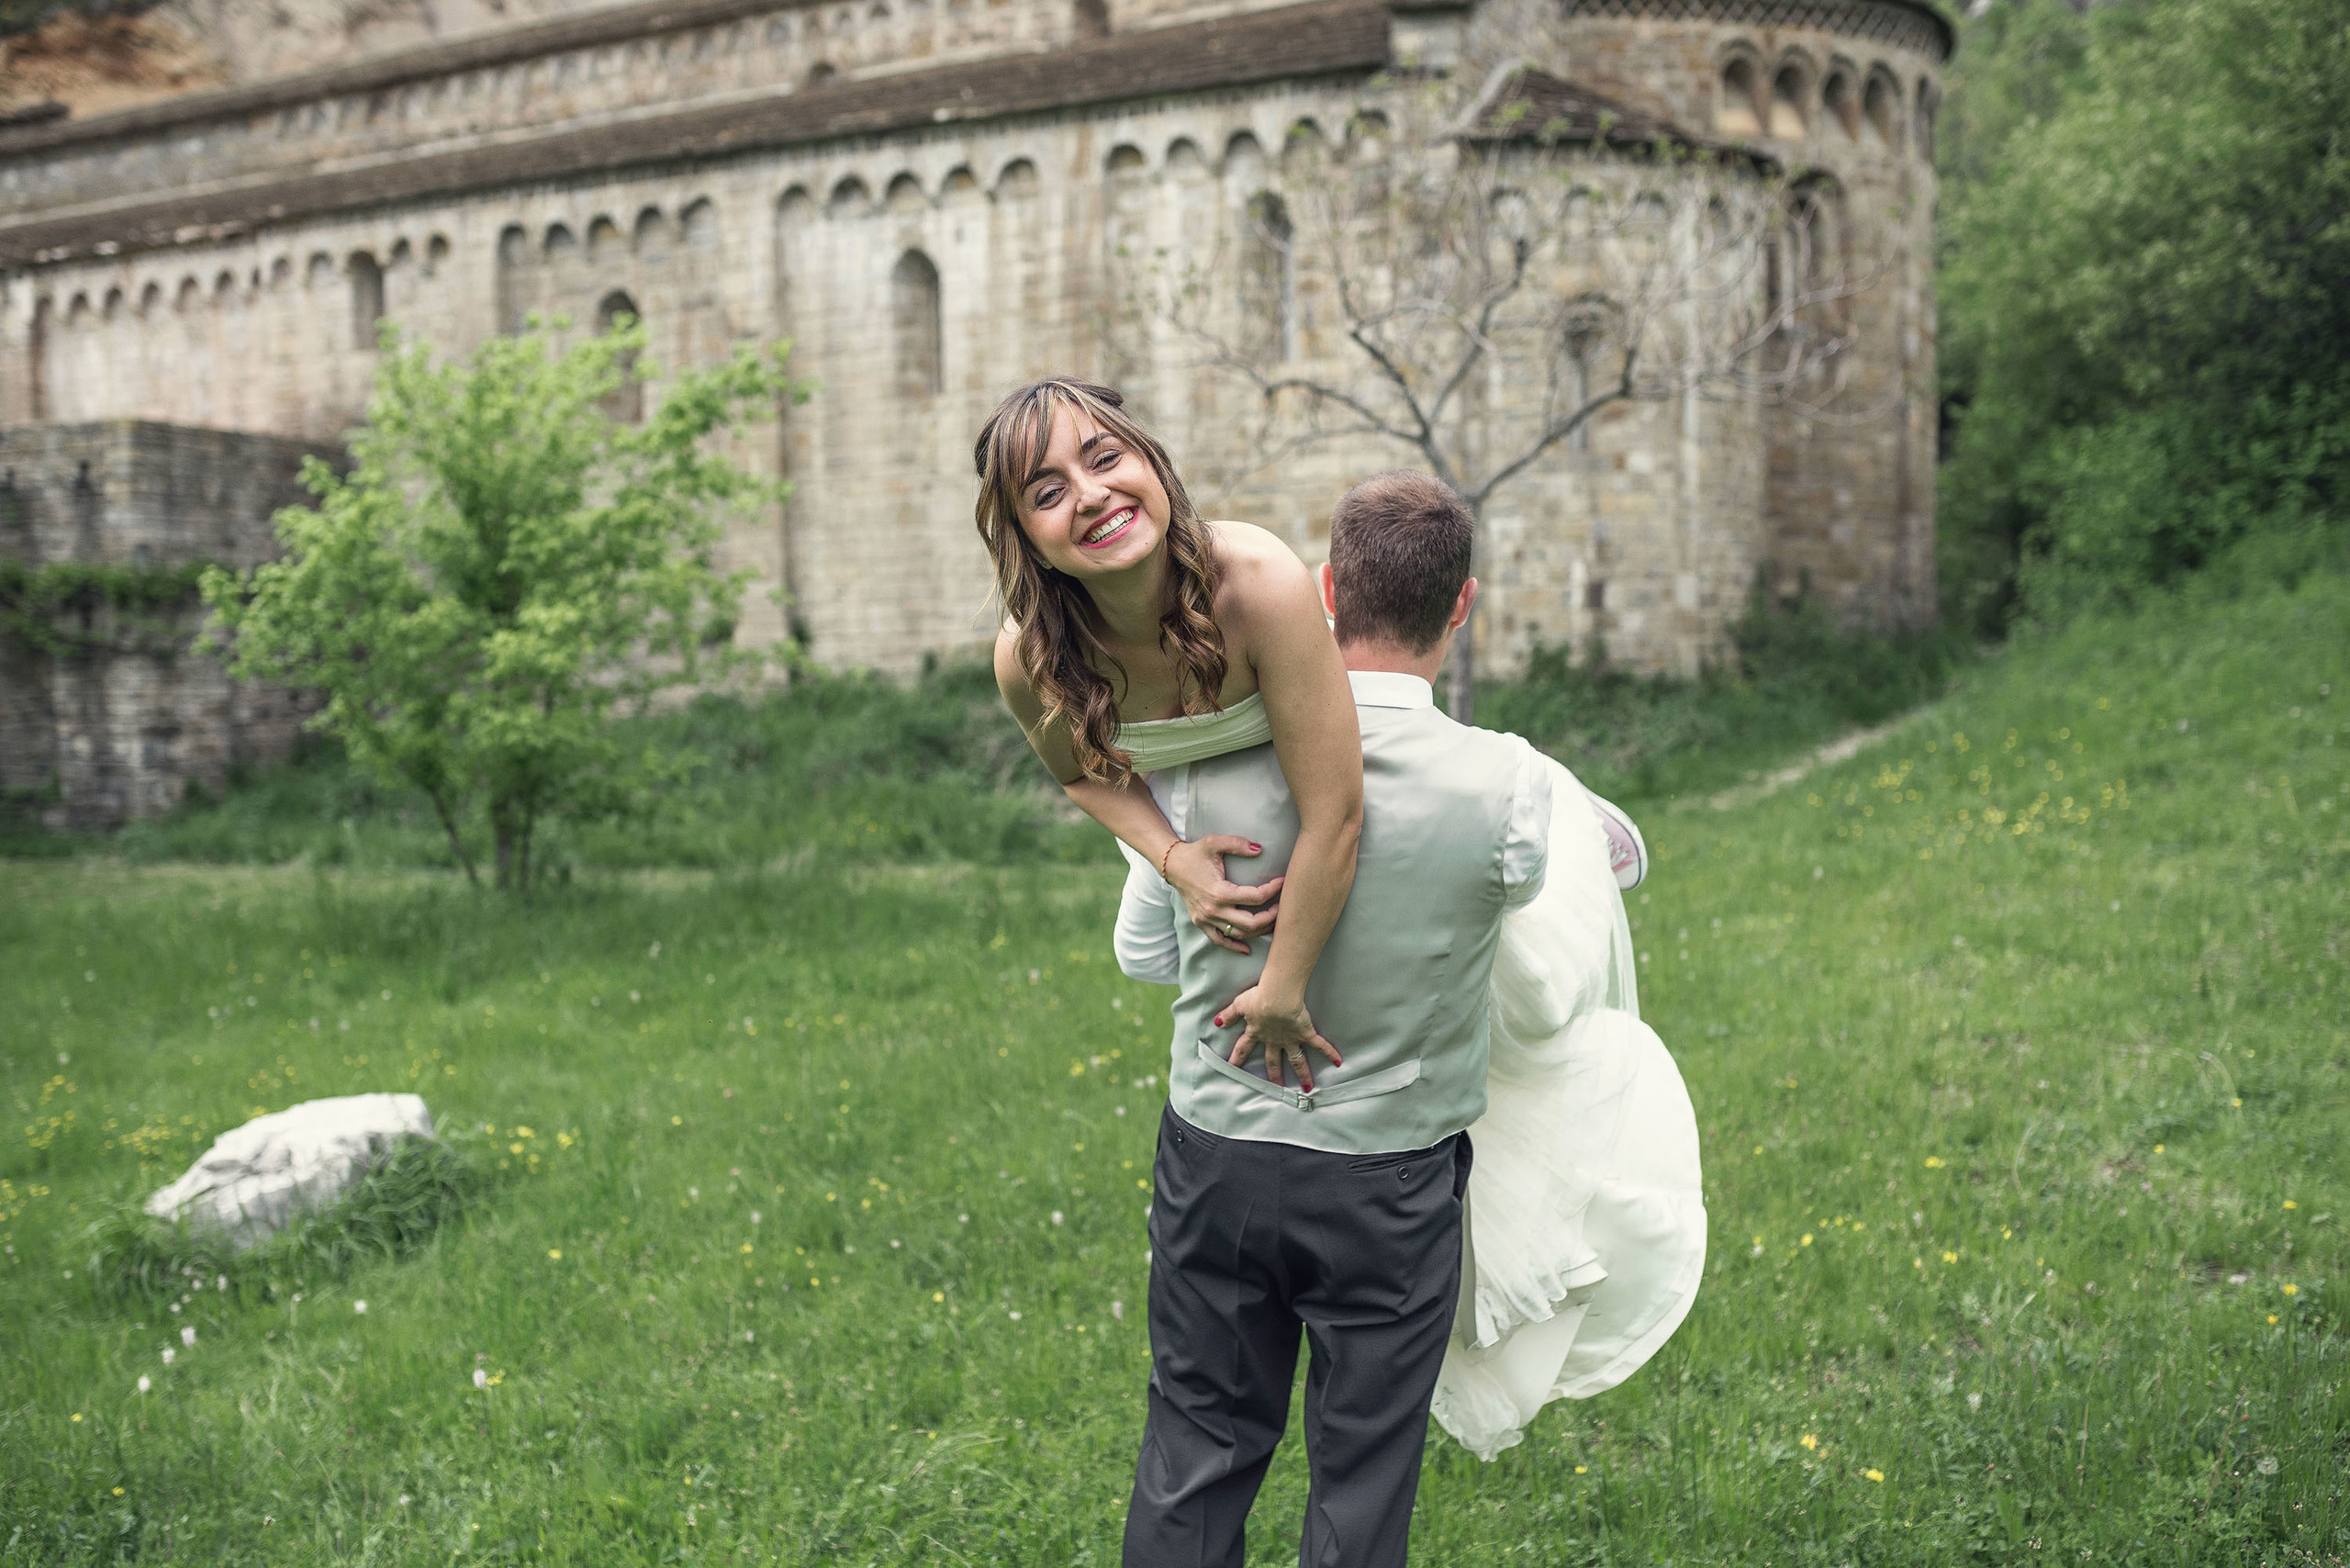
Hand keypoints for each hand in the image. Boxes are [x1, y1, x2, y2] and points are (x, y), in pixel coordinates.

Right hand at [1164, 836, 1284, 954]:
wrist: (1173, 865)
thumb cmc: (1196, 853)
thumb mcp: (1215, 842)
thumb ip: (1238, 844)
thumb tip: (1260, 849)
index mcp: (1219, 892)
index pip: (1255, 897)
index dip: (1273, 890)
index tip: (1283, 882)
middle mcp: (1213, 910)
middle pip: (1251, 923)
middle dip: (1271, 916)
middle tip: (1283, 906)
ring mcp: (1206, 919)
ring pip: (1239, 934)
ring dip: (1259, 930)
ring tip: (1272, 921)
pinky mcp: (1201, 923)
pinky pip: (1219, 941)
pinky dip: (1234, 946)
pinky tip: (1247, 949)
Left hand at [1214, 985, 1340, 1090]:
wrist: (1277, 997)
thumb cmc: (1259, 997)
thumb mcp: (1240, 1004)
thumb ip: (1229, 1014)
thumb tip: (1217, 1022)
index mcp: (1256, 1032)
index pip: (1243, 1048)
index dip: (1237, 1058)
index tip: (1231, 1068)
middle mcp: (1273, 1040)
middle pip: (1272, 1061)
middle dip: (1274, 1075)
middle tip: (1276, 1088)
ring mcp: (1290, 1039)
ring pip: (1296, 1060)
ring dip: (1303, 1074)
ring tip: (1307, 1088)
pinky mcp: (1305, 1033)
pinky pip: (1319, 1045)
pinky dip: (1329, 1052)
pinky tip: (1338, 1062)